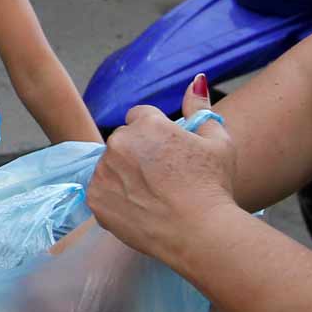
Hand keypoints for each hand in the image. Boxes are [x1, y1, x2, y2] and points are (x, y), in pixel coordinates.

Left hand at [88, 75, 237, 261]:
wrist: (199, 232)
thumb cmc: (213, 186)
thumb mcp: (218, 141)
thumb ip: (200, 107)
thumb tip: (195, 79)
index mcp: (146, 124)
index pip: (140, 117)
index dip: (156, 135)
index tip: (169, 154)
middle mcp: (118, 143)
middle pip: (123, 141)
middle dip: (138, 153)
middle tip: (163, 178)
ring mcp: (103, 171)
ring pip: (110, 166)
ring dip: (124, 175)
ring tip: (153, 196)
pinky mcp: (94, 198)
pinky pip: (101, 191)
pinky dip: (115, 199)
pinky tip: (140, 208)